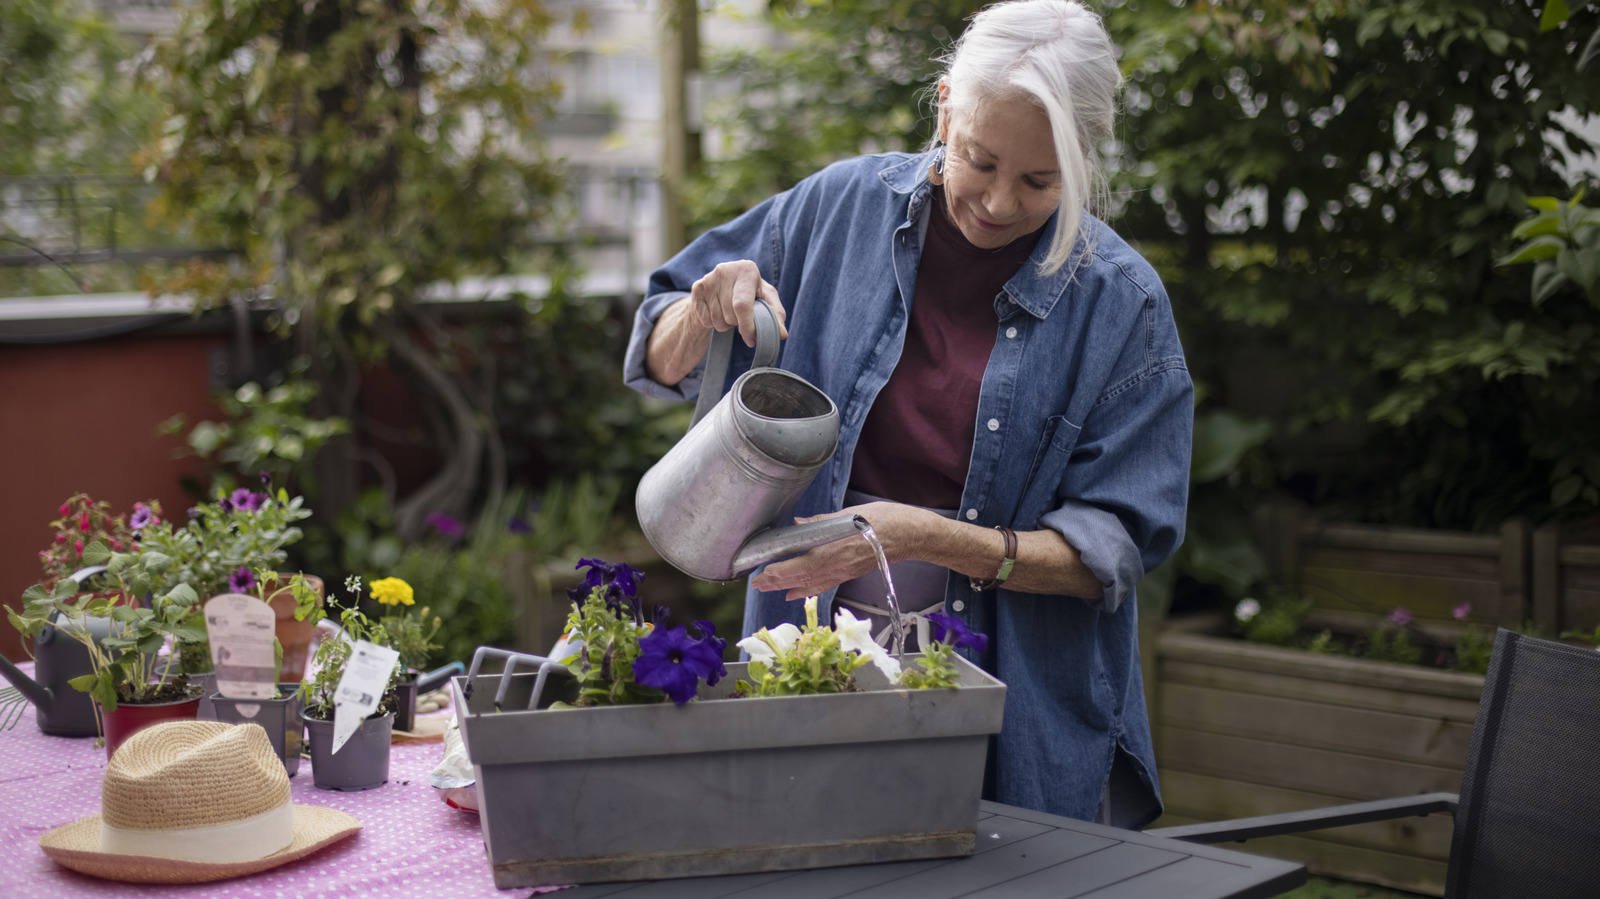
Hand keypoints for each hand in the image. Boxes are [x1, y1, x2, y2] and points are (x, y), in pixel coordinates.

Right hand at [687, 260, 788, 346]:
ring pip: (717, 320)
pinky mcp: (696, 288)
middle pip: (731, 315)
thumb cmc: (751, 292)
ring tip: (729, 312)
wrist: (724, 285)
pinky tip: (717, 310)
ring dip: (725, 324)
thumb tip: (782, 334)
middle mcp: (725, 270)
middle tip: (741, 316)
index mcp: (747, 269)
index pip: (742, 305)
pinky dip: (712, 323)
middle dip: (738, 324)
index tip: (751, 338)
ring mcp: (708, 279)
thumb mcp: (766, 299)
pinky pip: (705, 320)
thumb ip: (776, 315)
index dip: (747, 326)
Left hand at [751, 502, 934, 601]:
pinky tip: (796, 593)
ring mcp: (843, 572)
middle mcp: (836, 566)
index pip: (798, 567)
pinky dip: (807, 590)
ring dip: (787, 587)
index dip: (778, 572)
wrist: (909, 535)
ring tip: (769, 589)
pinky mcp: (849, 573)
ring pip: (809, 584)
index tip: (761, 573)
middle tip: (757, 584)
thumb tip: (798, 523)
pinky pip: (824, 585)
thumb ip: (821, 523)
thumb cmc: (883, 520)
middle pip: (799, 578)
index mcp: (833, 551)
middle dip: (776, 582)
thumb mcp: (850, 514)